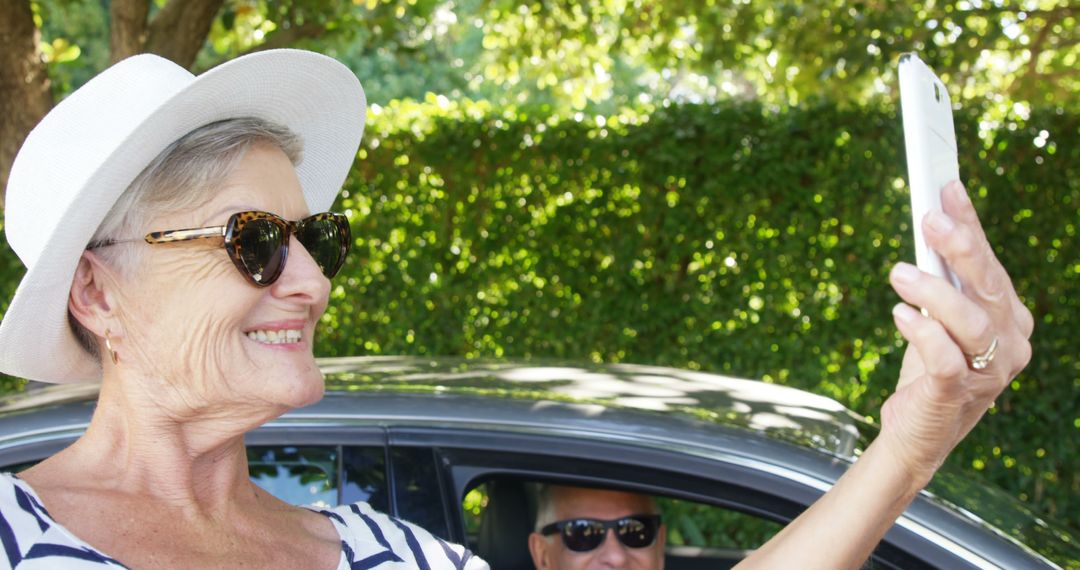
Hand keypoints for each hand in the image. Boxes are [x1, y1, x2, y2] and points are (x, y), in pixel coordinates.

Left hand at [880, 180, 1033, 484]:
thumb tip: (932, 220)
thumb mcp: (938, 318)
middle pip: (990, 288)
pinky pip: (947, 361)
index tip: (947, 188)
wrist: (919, 434)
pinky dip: (924, 333)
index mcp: (1010, 320)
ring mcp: (989, 374)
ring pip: (971, 323)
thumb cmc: (930, 368)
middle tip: (929, 218)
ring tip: (898, 272)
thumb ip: (942, 279)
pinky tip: (900, 314)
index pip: (991, 264)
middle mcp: (1010, 344)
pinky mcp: (957, 396)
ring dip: (934, 292)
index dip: (971, 225)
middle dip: (961, 248)